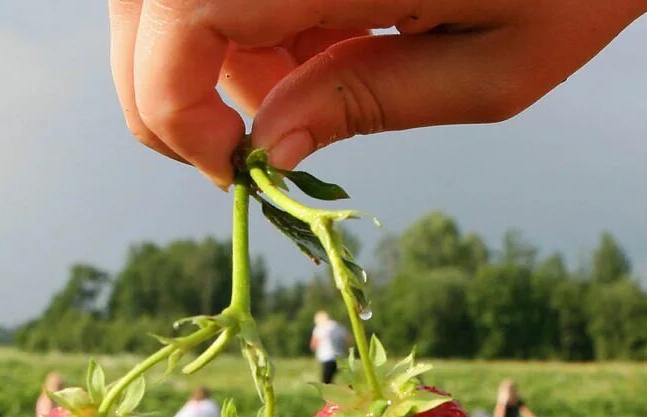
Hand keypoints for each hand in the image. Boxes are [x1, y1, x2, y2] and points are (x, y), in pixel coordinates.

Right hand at [107, 0, 646, 185]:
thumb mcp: (498, 63)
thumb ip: (368, 101)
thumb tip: (264, 152)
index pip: (175, 15)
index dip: (170, 107)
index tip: (234, 171)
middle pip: (148, 1)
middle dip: (173, 86)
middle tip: (262, 140)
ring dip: (210, 46)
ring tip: (313, 77)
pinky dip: (247, 10)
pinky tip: (322, 30)